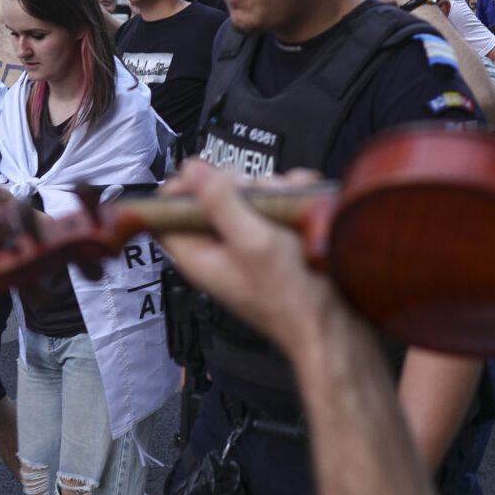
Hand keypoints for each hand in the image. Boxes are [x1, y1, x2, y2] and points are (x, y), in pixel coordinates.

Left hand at [156, 161, 334, 355]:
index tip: (203, 174)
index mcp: (198, 254)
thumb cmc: (290, 298)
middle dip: (241, 187)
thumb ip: (219, 203)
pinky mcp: (273, 240)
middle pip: (211, 196)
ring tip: (290, 209)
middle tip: (258, 200)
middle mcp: (220, 247)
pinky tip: (303, 209)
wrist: (330, 323)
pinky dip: (292, 201)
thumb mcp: (252, 242)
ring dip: (274, 192)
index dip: (179, 189)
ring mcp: (248, 242)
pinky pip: (277, 206)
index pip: (164, 214)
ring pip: (249, 196)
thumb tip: (192, 171)